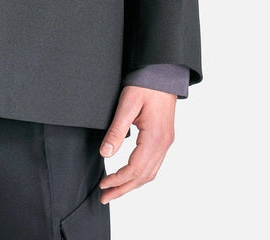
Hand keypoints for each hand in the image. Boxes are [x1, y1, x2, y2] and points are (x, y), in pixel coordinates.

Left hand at [97, 85, 175, 203]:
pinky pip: (154, 164)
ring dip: (132, 184)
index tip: (103, 185)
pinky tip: (130, 175)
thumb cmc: (146, 84)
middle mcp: (164, 143)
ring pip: (150, 173)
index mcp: (155, 137)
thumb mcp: (127, 104)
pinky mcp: (165, 138)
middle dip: (124, 189)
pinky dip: (141, 174)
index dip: (118, 180)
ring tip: (115, 190)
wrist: (163, 72)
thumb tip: (105, 153)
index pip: (135, 169)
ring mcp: (166, 142)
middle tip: (105, 197)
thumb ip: (116, 130)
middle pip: (144, 177)